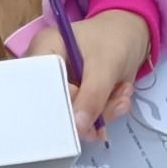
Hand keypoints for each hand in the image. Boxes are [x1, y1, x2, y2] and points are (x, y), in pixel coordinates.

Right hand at [25, 10, 149, 140]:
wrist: (130, 38)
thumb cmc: (115, 38)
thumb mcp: (107, 64)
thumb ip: (92, 95)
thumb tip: (78, 128)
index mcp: (43, 51)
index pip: (36, 88)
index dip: (55, 105)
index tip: (81, 109)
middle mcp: (43, 73)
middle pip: (51, 109)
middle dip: (84, 115)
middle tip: (114, 104)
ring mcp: (56, 91)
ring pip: (70, 119)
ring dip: (101, 115)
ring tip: (123, 94)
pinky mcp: (70, 103)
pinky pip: (81, 122)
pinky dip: (103, 117)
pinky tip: (119, 99)